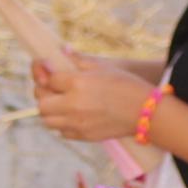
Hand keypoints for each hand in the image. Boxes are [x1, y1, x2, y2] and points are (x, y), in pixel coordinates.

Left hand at [30, 52, 152, 144]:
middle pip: (41, 103)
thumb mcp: (103, 67)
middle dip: (43, 94)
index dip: (46, 73)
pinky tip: (71, 115)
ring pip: (47, 120)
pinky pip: (62, 132)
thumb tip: (62, 51)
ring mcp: (77, 123)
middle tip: (50, 89)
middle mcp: (73, 104)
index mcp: (77, 83)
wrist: (146, 112)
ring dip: (49, 110)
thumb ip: (78, 60)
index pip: (48, 79)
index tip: (48, 69)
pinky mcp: (84, 136)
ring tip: (59, 103)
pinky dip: (61, 124)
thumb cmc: (126, 85)